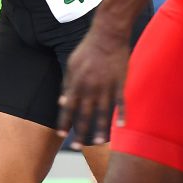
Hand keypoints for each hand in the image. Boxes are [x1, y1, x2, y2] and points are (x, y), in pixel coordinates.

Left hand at [57, 26, 130, 145]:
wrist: (107, 35)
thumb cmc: (87, 49)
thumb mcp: (72, 65)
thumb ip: (68, 84)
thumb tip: (62, 101)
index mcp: (76, 83)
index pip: (68, 107)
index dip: (64, 121)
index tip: (60, 135)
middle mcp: (90, 87)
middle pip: (84, 114)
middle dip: (80, 131)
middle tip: (77, 147)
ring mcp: (106, 86)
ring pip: (102, 112)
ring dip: (100, 129)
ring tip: (98, 143)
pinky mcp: (120, 82)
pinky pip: (121, 101)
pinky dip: (121, 114)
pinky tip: (121, 126)